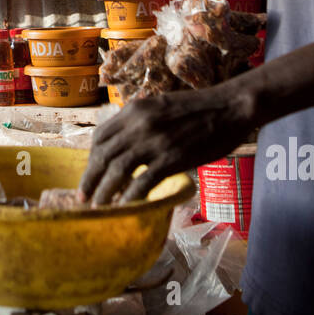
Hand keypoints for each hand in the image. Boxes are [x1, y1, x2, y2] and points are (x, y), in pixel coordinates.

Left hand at [80, 79, 259, 204]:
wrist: (230, 107)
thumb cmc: (200, 108)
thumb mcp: (161, 106)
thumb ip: (142, 122)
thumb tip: (127, 144)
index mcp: (135, 109)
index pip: (101, 136)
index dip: (91, 157)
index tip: (90, 172)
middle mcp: (139, 124)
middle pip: (103, 155)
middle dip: (90, 179)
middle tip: (83, 197)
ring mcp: (154, 141)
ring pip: (117, 171)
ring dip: (104, 192)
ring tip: (98, 207)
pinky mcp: (171, 159)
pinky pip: (142, 182)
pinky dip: (130, 198)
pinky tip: (126, 208)